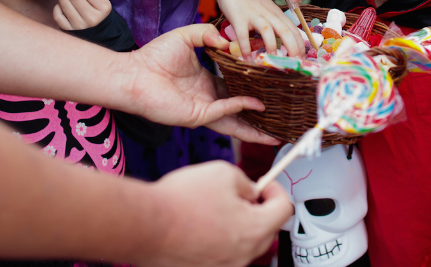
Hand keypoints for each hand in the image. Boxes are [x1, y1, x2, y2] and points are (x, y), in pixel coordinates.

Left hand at [126, 24, 278, 144]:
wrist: (133, 73)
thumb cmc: (154, 56)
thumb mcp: (186, 36)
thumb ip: (206, 33)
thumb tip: (228, 41)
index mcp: (206, 82)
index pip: (235, 88)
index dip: (252, 89)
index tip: (271, 85)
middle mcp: (208, 98)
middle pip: (240, 110)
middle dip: (259, 117)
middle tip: (281, 116)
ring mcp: (203, 109)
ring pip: (235, 120)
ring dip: (254, 127)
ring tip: (275, 133)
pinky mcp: (196, 116)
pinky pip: (223, 112)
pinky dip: (240, 107)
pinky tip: (255, 104)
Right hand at [138, 162, 292, 266]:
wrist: (146, 225)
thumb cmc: (181, 201)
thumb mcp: (225, 172)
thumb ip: (246, 182)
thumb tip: (249, 191)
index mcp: (255, 229)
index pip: (284, 209)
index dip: (277, 190)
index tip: (268, 184)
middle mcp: (243, 254)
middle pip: (266, 229)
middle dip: (257, 209)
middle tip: (240, 195)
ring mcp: (225, 266)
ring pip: (243, 243)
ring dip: (236, 224)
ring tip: (213, 208)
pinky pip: (222, 253)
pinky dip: (217, 238)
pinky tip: (200, 224)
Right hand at [212, 0, 302, 57]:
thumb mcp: (266, 8)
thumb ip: (274, 22)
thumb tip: (282, 42)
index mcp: (276, 13)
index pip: (293, 30)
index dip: (300, 45)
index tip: (303, 59)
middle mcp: (268, 14)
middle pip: (285, 31)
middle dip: (293, 48)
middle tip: (296, 64)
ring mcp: (253, 15)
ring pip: (267, 30)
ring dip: (272, 46)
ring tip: (274, 62)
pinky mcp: (238, 17)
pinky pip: (242, 34)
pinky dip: (245, 47)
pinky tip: (246, 59)